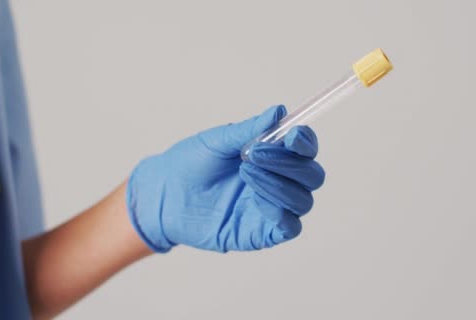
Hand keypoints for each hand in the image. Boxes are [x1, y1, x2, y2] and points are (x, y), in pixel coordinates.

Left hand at [126, 105, 324, 251]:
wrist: (163, 195)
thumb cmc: (190, 165)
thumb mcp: (217, 141)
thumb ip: (249, 130)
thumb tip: (279, 111)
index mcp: (271, 156)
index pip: (305, 149)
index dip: (305, 142)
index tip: (292, 135)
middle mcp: (278, 181)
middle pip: (311, 175)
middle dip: (290, 163)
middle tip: (255, 153)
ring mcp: (272, 208)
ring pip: (303, 201)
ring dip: (280, 184)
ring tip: (246, 171)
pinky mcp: (262, 233)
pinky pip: (290, 227)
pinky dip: (281, 212)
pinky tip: (255, 199)